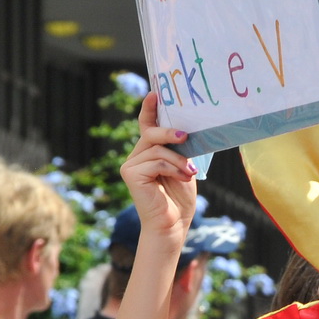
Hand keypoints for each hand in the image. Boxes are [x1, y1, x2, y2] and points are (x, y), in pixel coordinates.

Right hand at [121, 94, 198, 246]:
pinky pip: (155, 160)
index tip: (155, 93)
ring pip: (157, 148)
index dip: (149, 109)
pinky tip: (182, 177)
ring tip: (189, 172)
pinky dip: (172, 167)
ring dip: (178, 160)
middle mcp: (136, 156)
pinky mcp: (130, 174)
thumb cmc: (179, 198)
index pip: (147, 126)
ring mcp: (130, 165)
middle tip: (186, 136)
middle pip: (151, 133)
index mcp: (148, 153)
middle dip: (170, 132)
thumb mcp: (183, 168)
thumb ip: (179, 150)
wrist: (172, 225)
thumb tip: (186, 130)